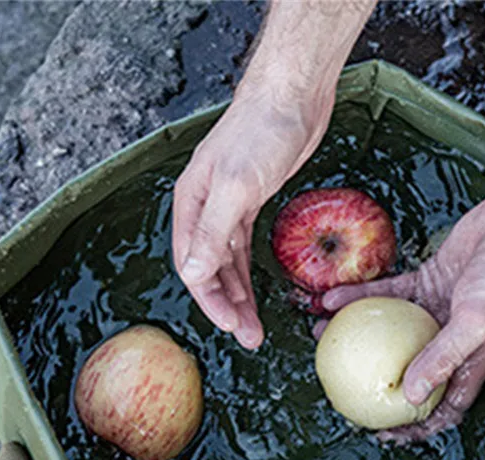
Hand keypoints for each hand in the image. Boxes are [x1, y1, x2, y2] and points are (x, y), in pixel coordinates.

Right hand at [172, 83, 333, 348]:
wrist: (293, 96)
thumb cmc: (261, 132)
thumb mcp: (236, 186)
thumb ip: (213, 233)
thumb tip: (195, 276)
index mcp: (190, 204)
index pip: (192, 265)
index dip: (210, 298)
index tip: (230, 325)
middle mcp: (204, 210)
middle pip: (209, 270)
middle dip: (227, 306)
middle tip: (249, 337)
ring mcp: (227, 208)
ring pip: (227, 265)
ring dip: (239, 297)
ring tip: (254, 329)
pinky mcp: (251, 205)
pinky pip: (243, 251)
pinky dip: (248, 275)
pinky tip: (254, 296)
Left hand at [321, 182, 484, 442]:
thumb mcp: (476, 324)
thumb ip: (443, 358)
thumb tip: (411, 396)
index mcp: (470, 363)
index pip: (442, 408)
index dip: (415, 427)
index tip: (383, 435)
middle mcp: (450, 343)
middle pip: (407, 373)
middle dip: (374, 383)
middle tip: (340, 387)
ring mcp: (435, 314)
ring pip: (388, 333)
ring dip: (355, 336)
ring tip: (321, 336)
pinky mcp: (426, 284)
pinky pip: (386, 296)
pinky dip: (360, 297)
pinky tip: (331, 299)